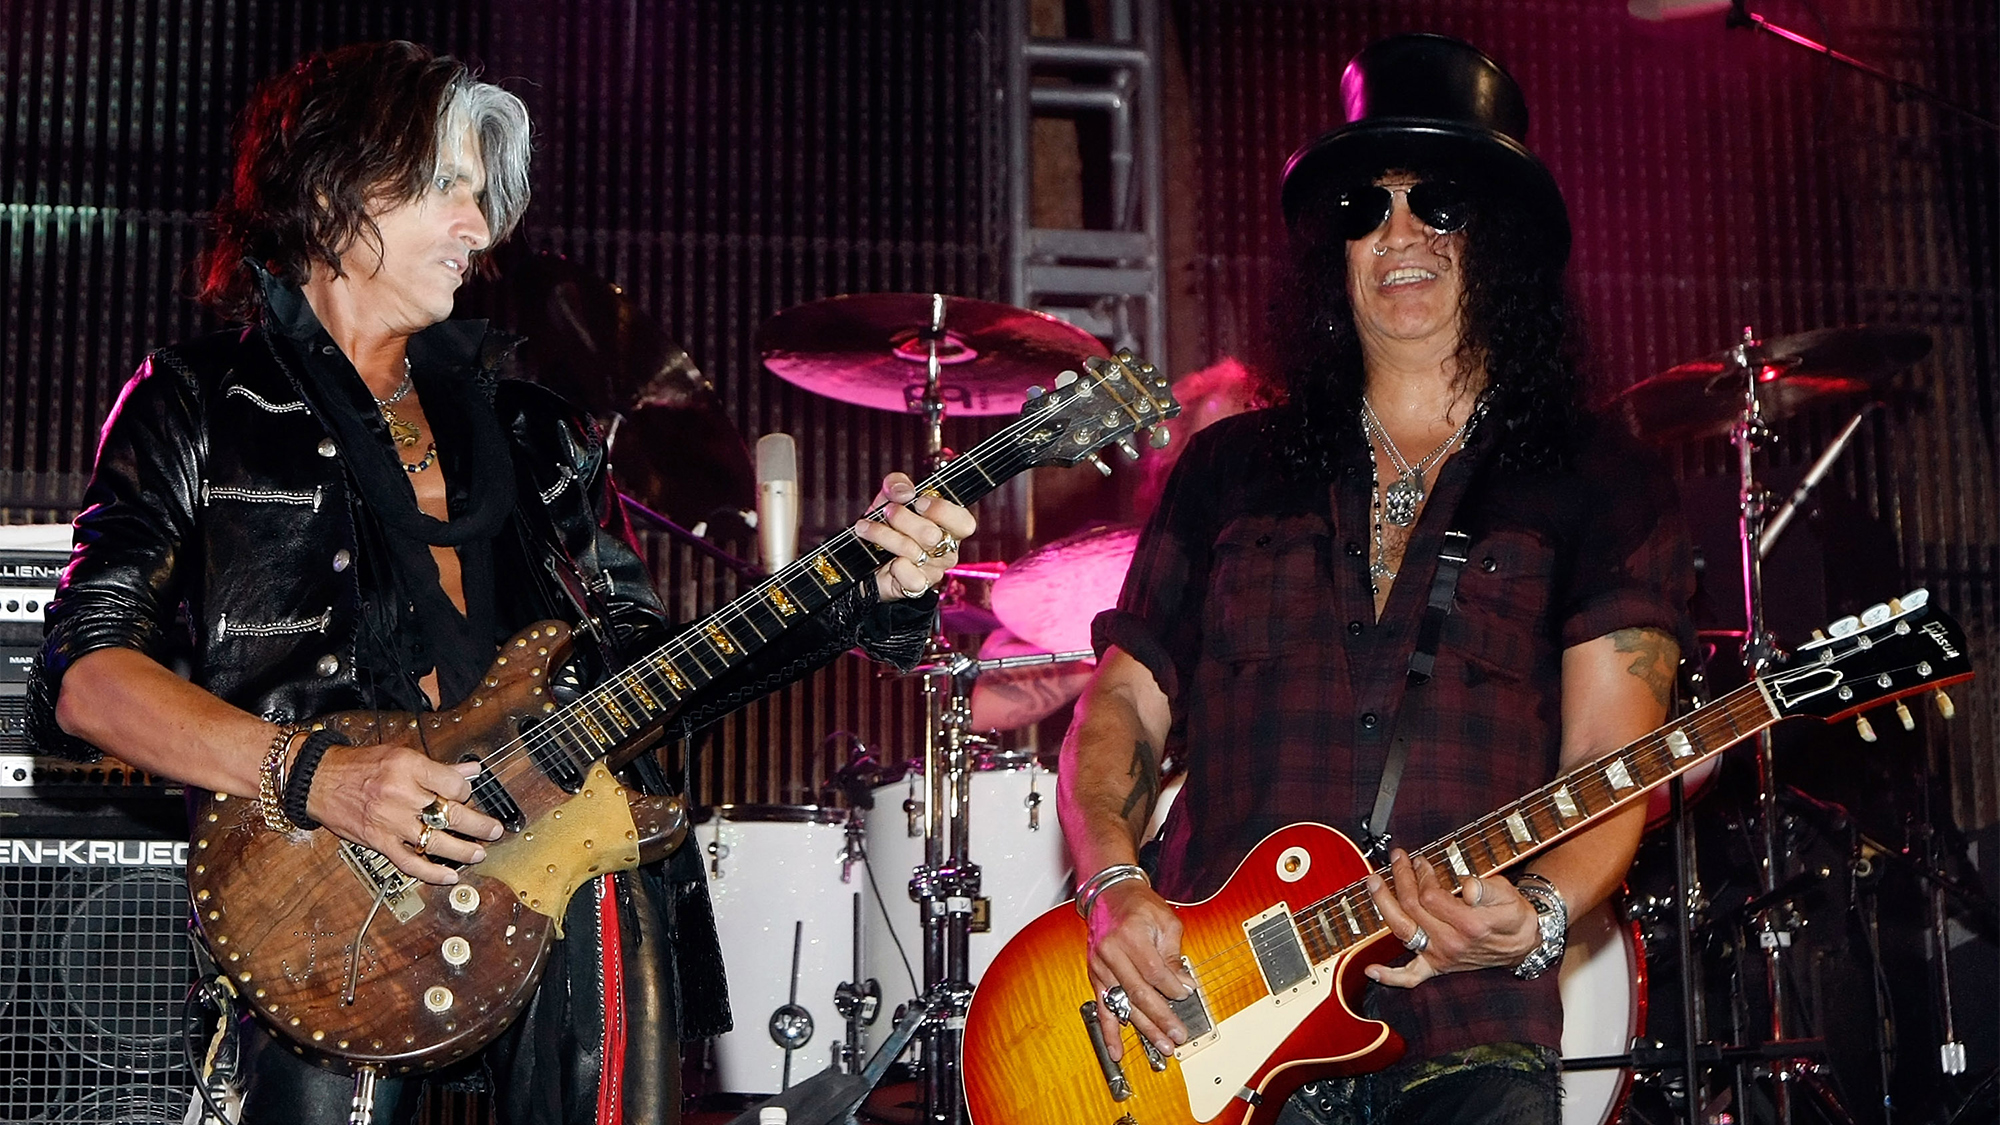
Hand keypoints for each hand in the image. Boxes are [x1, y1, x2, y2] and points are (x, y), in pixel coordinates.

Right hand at [305, 744, 504, 884]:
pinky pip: (409, 862)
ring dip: (462, 851)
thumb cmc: (359, 766)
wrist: (318, 780)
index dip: (466, 792)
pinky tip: (448, 875)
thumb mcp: (401, 754)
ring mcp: (390, 821)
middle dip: (478, 825)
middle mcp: (401, 795)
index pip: (453, 785)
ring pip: (435, 841)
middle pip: (450, 814)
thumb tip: (471, 770)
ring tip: (478, 852)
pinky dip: (431, 872)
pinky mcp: (378, 842)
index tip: (467, 796)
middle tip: (494, 831)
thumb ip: (438, 767)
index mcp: (409, 768)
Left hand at [854, 472, 976, 602]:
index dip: (941, 510)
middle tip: (886, 512)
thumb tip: (905, 493)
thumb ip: (897, 484)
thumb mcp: (889, 497)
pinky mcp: (918, 586)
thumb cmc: (886, 526)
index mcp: (950, 526)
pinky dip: (894, 567)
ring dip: (883, 535)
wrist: (865, 559)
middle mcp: (947, 549)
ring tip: (865, 528)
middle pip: (932, 534)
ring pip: (912, 551)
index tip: (918, 502)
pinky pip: (911, 577)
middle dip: (902, 518)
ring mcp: (934, 570)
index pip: (964, 522)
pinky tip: (883, 560)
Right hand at [1084, 879, 1197, 1062]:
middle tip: (1177, 1035)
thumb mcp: (1165, 922)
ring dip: (1143, 1028)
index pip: (1154, 972)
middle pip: (1139, 993)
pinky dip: (1110, 1031)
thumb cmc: (1139, 906)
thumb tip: (1184, 986)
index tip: (1186, 995)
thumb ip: (1174, 955)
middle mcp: (1111, 952)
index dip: (1172, 988)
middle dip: (1161, 1018)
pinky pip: (1103, 1008)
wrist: (1110, 895)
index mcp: (1130, 935)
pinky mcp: (1095, 976)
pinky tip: (1117, 1050)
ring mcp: (1100, 966)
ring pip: (1123, 1004)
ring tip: (1161, 1044)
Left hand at [1364, 849, 1541, 987]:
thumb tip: (1467, 887)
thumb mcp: (1508, 896)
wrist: (1523, 944)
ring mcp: (1441, 956)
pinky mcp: (1437, 966)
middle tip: (1398, 859)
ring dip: (1383, 904)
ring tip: (1373, 883)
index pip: (1430, 895)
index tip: (1421, 860)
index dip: (1422, 874)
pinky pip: (1410, 977)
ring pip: (1402, 931)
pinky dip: (1390, 976)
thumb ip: (1487, 889)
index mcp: (1470, 924)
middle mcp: (1452, 943)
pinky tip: (1371, 971)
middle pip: (1412, 907)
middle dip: (1401, 878)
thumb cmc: (1513, 916)